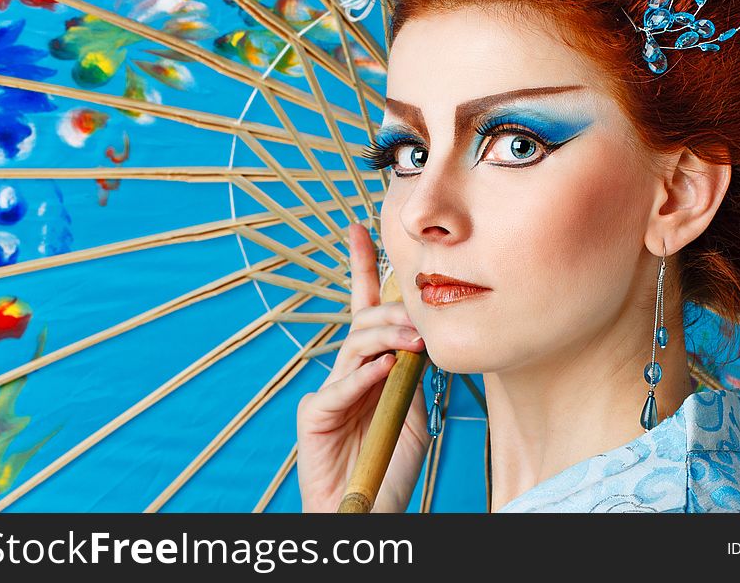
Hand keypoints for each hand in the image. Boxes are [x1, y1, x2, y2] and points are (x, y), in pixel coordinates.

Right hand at [296, 221, 430, 512]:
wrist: (370, 510)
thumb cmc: (390, 465)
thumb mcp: (412, 411)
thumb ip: (411, 375)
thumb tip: (423, 339)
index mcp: (369, 369)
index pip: (365, 310)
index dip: (362, 268)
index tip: (361, 229)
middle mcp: (346, 374)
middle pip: (363, 323)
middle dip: (392, 311)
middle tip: (422, 322)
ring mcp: (327, 394)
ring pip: (354, 346)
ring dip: (388, 338)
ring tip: (416, 342)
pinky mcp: (315, 419)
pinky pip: (340, 387)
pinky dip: (365, 376)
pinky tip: (385, 369)